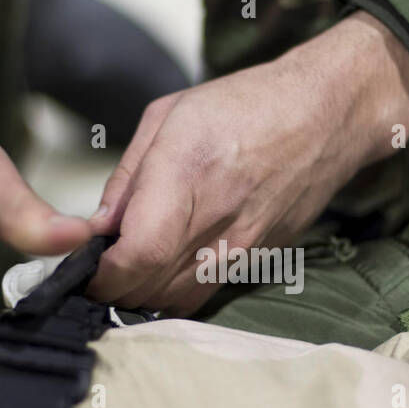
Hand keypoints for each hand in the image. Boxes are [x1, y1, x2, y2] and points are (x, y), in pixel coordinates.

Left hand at [87, 11, 408, 313]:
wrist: (325, 116)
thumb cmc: (247, 105)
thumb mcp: (167, 116)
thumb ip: (128, 176)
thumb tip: (101, 226)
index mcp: (187, 174)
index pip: (135, 255)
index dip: (99, 273)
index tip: (83, 265)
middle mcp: (216, 219)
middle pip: (148, 288)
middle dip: (110, 286)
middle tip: (95, 267)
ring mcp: (241, 247)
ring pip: (174, 302)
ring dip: (140, 295)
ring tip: (127, 269)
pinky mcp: (257, 261)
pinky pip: (202, 296)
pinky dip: (172, 294)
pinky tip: (162, 271)